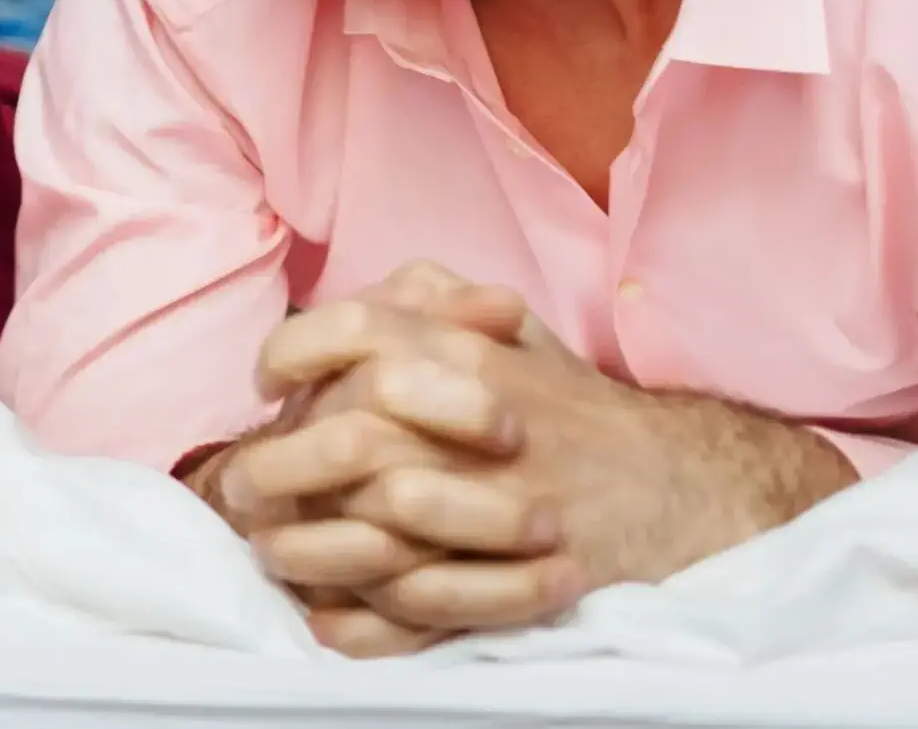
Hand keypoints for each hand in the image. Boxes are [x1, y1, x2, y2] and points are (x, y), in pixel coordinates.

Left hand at [227, 262, 855, 654]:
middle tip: (242, 490)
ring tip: (271, 555)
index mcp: (469, 348)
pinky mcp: (523, 574)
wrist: (676, 484)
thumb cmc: (569, 407)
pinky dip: (368, 617)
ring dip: (310, 547)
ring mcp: (502, 500)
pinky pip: (425, 603)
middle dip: (278, 467)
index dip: (292, 354)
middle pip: (348, 434)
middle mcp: (480, 417)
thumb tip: (343, 301)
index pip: (353, 329)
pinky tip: (328, 615)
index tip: (265, 386)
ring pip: (378, 524)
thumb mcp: (507, 329)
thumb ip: (429, 301)